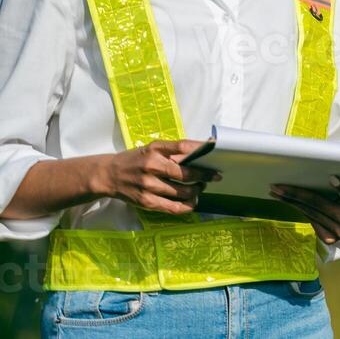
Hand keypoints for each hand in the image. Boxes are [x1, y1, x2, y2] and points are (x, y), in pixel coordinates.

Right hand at [95, 140, 217, 215]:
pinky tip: (192, 202)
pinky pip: (172, 207)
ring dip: (196, 190)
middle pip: (185, 173)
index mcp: (154, 149)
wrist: (107, 175)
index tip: (217, 152)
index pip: (183, 147)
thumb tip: (201, 152)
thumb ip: (173, 151)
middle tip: (214, 176)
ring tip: (200, 188)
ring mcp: (148, 185)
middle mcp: (151, 166)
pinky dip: (186, 206)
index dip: (202, 149)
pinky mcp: (145, 201)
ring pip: (181, 191)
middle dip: (204, 176)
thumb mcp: (152, 149)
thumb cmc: (135, 160)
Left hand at [272, 177, 339, 245]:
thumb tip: (329, 177)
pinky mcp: (328, 239)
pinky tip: (289, 201)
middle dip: (296, 194)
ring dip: (291, 202)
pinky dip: (300, 210)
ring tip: (277, 193)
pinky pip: (311, 220)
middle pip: (319, 204)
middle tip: (278, 186)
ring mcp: (338, 232)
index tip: (332, 179)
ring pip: (310, 213)